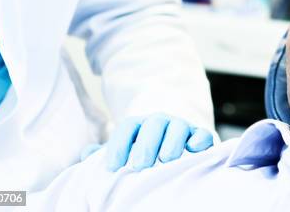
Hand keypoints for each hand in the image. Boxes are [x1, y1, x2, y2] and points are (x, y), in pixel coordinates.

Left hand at [80, 113, 213, 171]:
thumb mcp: (126, 151)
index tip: (113, 167)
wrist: (174, 144)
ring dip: (172, 142)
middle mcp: (161, 122)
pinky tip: (192, 149)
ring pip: (178, 127)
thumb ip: (105, 153)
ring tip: (166, 160)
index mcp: (140, 125)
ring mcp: (182, 127)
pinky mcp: (200, 136)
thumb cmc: (144, 153)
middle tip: (139, 165)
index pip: (128, 127)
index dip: (119, 145)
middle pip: (153, 124)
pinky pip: (202, 133)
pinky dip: (199, 139)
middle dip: (146, 144)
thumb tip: (86, 154)